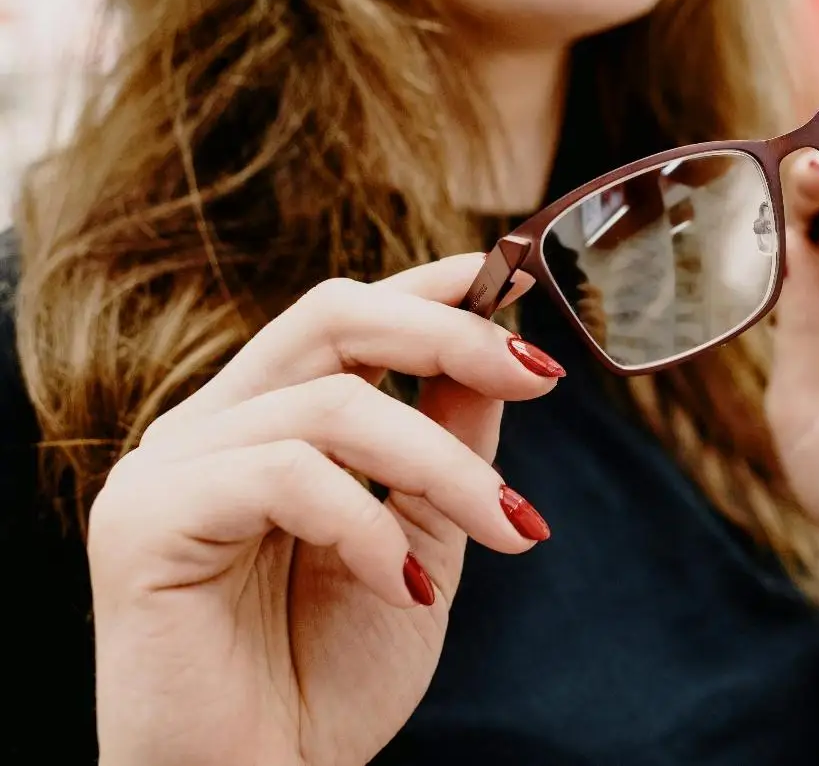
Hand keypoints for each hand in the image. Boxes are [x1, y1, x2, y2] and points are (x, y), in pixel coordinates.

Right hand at [86, 255, 561, 765]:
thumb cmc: (331, 676)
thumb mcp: (421, 539)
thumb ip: (447, 443)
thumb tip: (498, 353)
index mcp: (265, 423)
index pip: (343, 316)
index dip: (429, 286)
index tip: (514, 276)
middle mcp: (209, 428)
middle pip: (330, 317)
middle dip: (450, 334)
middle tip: (541, 376)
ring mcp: (168, 468)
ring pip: (329, 403)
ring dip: (444, 466)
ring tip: (511, 530)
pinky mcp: (145, 521)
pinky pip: (285, 477)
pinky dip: (367, 526)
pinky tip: (403, 588)